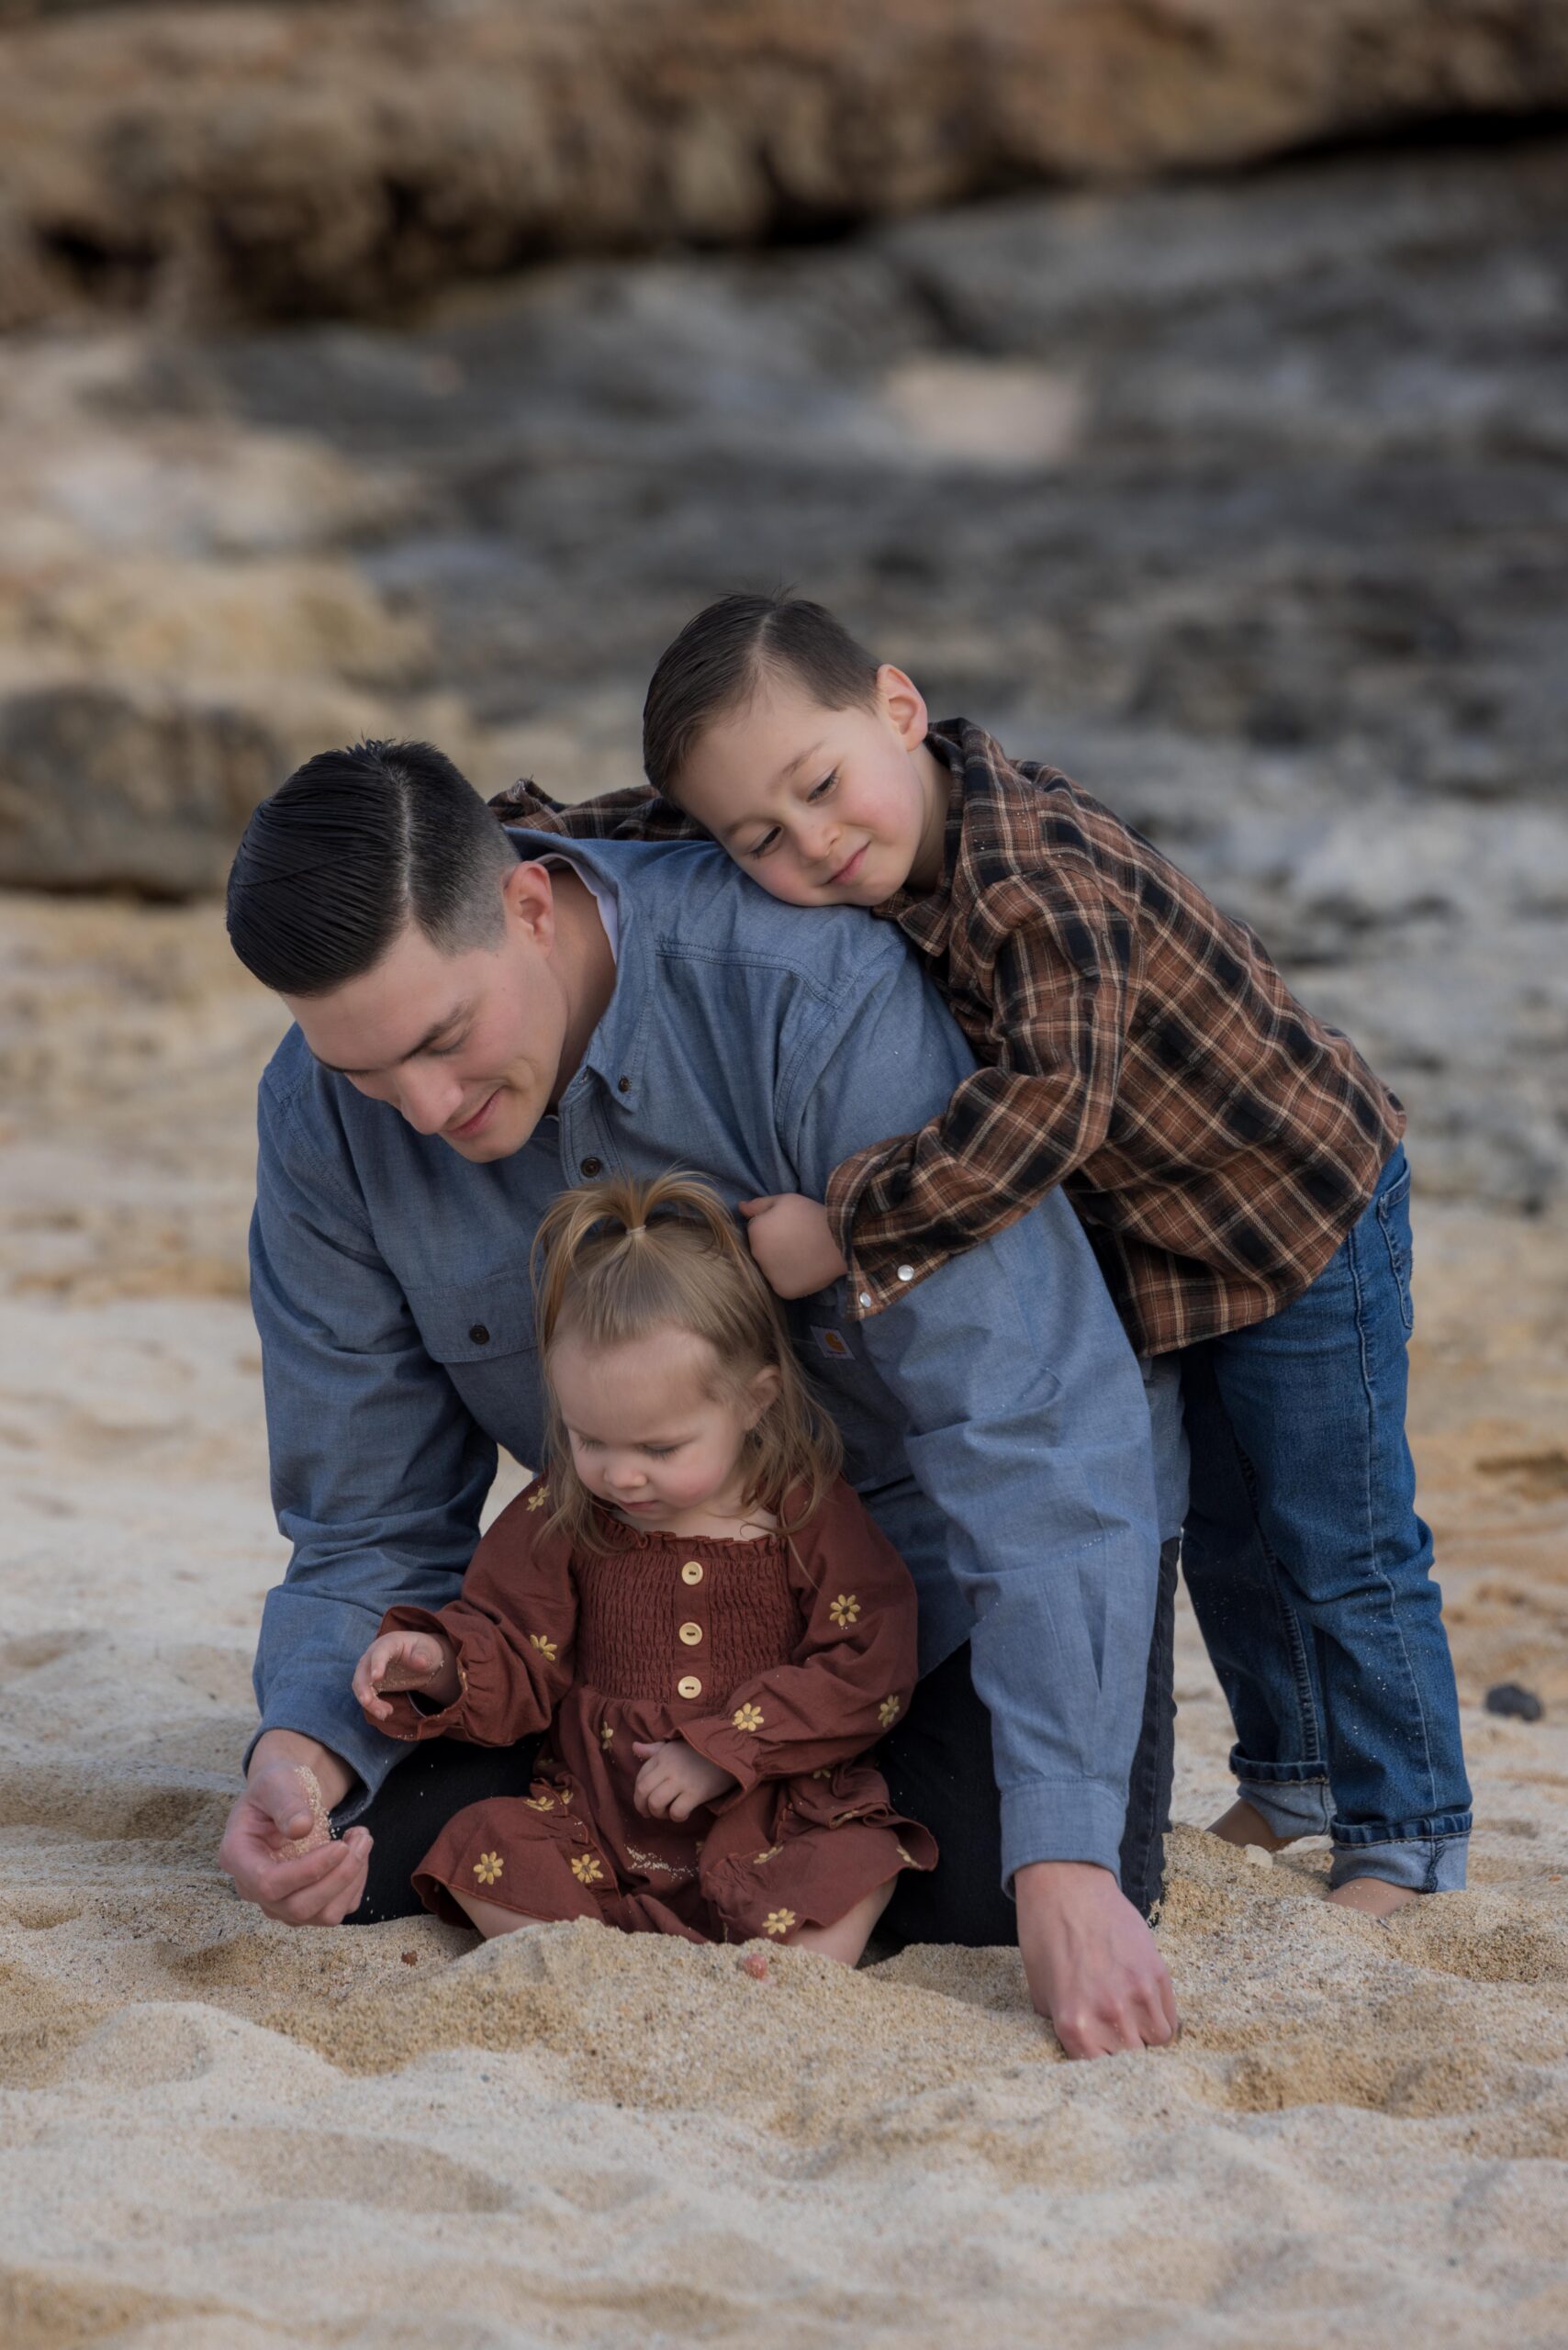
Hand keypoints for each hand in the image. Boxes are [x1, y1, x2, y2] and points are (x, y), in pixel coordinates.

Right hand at [216, 1731, 370, 1927]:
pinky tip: (356, 1851)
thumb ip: (286, 1803)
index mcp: (238, 1857)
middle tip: (362, 1837)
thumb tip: (301, 1828)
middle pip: (298, 1907)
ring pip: (322, 1915)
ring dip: (352, 1879)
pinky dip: (357, 1882)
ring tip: (362, 1839)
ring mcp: (281, 1902)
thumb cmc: (277, 1788)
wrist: (286, 1798)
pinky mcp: (306, 1905)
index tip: (340, 1845)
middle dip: (339, 1877)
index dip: (307, 1871)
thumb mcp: (277, 1783)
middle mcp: (255, 1888)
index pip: (268, 1883)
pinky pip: (339, 1908)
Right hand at [352, 1629, 458, 1723]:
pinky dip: (372, 1705)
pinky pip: (366, 1694)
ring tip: (384, 1714)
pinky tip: (385, 1713)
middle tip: (368, 1702)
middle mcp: (374, 1654)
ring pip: (361, 1685)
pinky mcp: (371, 1682)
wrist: (421, 1658)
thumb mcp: (429, 1651)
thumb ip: (424, 1655)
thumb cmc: (424, 1651)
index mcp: (389, 1643)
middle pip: (363, 1671)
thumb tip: (419, 1661)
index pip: (379, 1652)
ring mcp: (370, 1668)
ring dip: (368, 1701)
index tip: (376, 1678)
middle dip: (363, 1688)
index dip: (377, 1664)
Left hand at [630, 1739, 736, 1820]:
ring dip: (658, 1813)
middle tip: (648, 1814)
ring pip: (655, 1803)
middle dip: (641, 1806)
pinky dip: (676, 1817)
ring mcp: (681, 1780)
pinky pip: (677, 1811)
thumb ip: (655, 1749)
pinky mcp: (696, 1793)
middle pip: (643, 1791)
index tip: (644, 1800)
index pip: (640, 1776)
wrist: (731, 1749)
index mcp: (662, 1755)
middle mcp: (668, 1767)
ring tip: (666, 1813)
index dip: (639, 1793)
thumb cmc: (703, 1749)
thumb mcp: (676, 1745)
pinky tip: (683, 1814)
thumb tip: (634, 1748)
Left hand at [737, 1193, 848, 1299]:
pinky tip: (805, 1269)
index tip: (790, 1226)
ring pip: (771, 1269)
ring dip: (781, 1264)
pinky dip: (791, 1279)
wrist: (840, 1240)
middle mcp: (757, 1255)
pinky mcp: (784, 1290)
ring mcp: (769, 1275)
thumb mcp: (786, 1200)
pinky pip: (783, 1284)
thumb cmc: (812, 1216)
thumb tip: (739, 1208)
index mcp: (755, 1231)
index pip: (757, 1230)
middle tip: (797, 1241)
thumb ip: (759, 1204)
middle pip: (762, 1251)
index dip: (773, 1227)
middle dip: (774, 1246)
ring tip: (802, 1255)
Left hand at [1014, 1860, 1179, 2058]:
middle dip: (1125, 2054)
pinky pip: (1170, 2016)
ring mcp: (1138, 1995)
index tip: (1103, 2058)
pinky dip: (1161, 2017)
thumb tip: (1084, 2048)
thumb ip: (1063, 2028)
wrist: (1066, 1886)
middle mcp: (1109, 2016)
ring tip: (1133, 2021)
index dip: (1101, 2066)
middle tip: (1118, 2039)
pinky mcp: (1158, 1973)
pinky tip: (1145, 2005)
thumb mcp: (1040, 1992)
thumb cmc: (1045, 1936)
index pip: (1099, 2073)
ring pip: (1158, 2042)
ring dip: (1147, 2037)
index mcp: (1074, 2025)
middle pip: (1133, 2063)